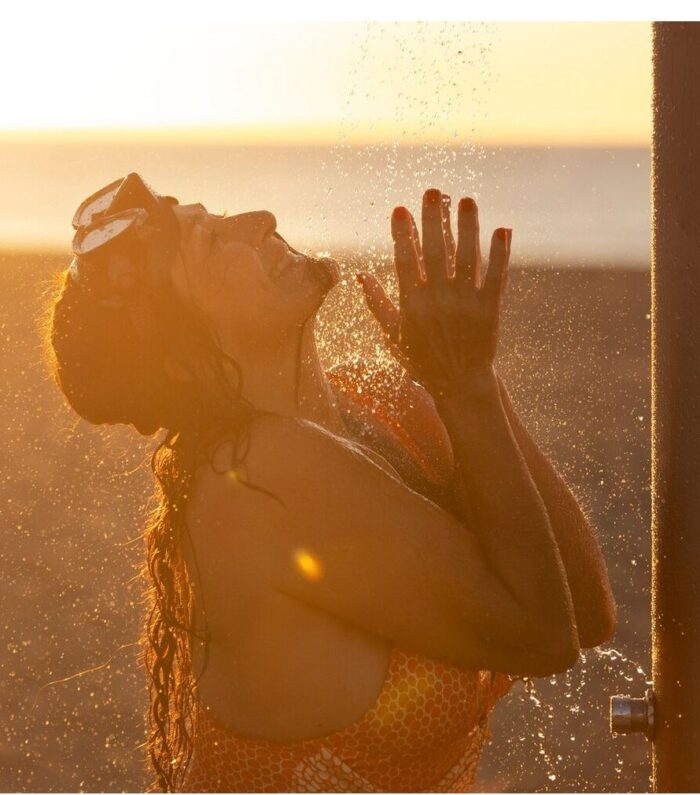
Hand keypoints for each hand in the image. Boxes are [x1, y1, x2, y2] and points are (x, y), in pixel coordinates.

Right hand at [356, 189, 511, 398]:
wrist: (459, 385)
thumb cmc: (421, 360)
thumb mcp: (393, 335)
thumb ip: (377, 303)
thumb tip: (360, 276)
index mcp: (413, 304)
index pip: (406, 261)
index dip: (403, 234)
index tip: (400, 209)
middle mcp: (439, 300)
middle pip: (436, 252)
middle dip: (433, 219)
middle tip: (433, 191)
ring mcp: (466, 304)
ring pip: (467, 258)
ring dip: (468, 227)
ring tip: (466, 200)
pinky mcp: (489, 309)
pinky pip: (495, 276)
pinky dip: (499, 254)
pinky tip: (502, 230)